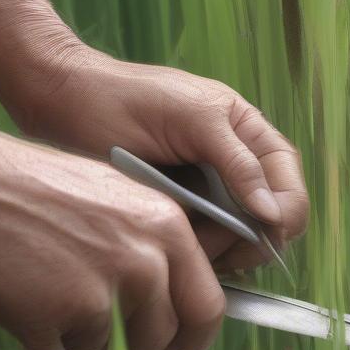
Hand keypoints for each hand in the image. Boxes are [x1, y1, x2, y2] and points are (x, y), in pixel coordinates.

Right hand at [0, 117, 225, 349]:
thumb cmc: (35, 186)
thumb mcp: (120, 199)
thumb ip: (158, 246)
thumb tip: (182, 296)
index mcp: (168, 228)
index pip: (208, 306)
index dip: (194, 335)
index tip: (180, 344)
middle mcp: (146, 262)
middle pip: (163, 337)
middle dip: (140, 344)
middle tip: (109, 328)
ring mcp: (103, 293)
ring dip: (88, 335)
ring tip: (54, 289)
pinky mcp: (57, 319)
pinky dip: (45, 335)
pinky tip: (25, 294)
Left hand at [8, 43, 308, 271]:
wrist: (61, 103)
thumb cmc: (126, 96)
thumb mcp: (194, 118)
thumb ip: (239, 162)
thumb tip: (272, 212)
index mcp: (248, 134)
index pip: (288, 182)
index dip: (286, 210)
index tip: (265, 230)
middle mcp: (233, 168)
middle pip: (269, 219)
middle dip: (252, 239)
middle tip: (220, 250)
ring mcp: (206, 195)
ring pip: (237, 239)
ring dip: (223, 251)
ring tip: (189, 247)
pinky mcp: (178, 216)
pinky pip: (204, 244)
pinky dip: (199, 254)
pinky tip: (178, 249)